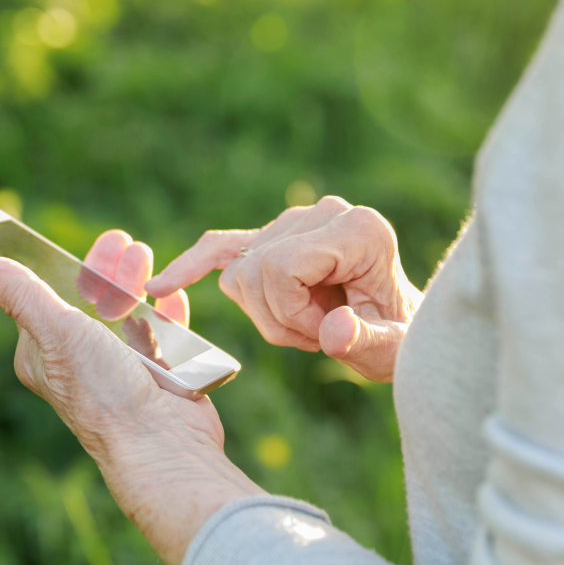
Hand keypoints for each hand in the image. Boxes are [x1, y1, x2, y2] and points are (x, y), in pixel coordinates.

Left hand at [0, 231, 260, 564]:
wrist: (161, 443)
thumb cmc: (102, 390)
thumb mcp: (55, 331)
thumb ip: (20, 295)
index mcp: (45, 353)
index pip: (43, 299)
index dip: (54, 268)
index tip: (68, 244)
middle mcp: (80, 360)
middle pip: (88, 300)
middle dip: (103, 268)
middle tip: (119, 242)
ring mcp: (121, 367)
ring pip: (127, 311)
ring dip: (134, 280)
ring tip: (142, 256)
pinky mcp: (159, 373)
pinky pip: (162, 331)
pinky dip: (166, 310)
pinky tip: (168, 293)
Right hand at [146, 196, 421, 381]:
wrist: (401, 325)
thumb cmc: (402, 340)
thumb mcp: (394, 352)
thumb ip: (367, 342)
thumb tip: (334, 330)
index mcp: (358, 229)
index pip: (280, 267)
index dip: (290, 312)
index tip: (325, 332)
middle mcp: (324, 212)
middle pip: (253, 269)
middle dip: (274, 316)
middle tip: (316, 334)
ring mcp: (296, 220)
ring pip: (236, 271)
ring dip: (262, 311)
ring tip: (305, 324)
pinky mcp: (274, 234)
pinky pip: (221, 246)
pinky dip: (192, 264)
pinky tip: (161, 288)